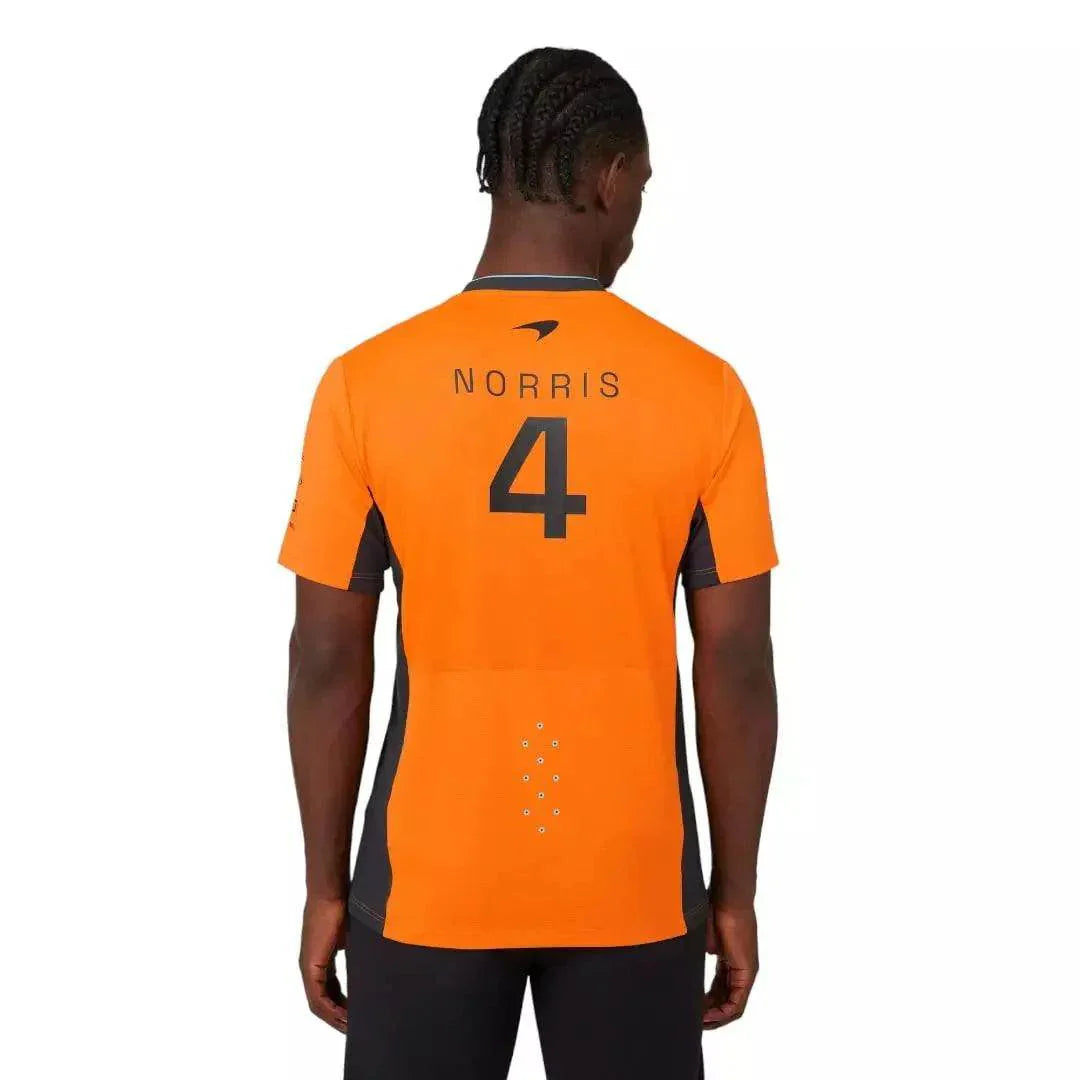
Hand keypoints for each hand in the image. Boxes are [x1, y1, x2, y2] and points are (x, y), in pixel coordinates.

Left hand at [300, 896, 347, 1031]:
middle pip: (323, 1002)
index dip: (342, 1005)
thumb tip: (373, 962)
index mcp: (321, 960)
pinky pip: (318, 997)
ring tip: (352, 1027)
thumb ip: (357, 951)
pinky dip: (331, 1010)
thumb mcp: (352, 936)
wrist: (331, 892)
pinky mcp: (310, 967)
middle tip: (355, 1027)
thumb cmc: (344, 906)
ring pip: (319, 1004)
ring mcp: (308, 968)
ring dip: (335, 1017)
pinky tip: (345, 1017)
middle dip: (339, 1016)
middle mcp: (310, 967)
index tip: (356, 1014)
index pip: (330, 990)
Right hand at [703, 905, 758, 1028]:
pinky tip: (708, 1017)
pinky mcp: (747, 973)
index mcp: (729, 961)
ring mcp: (746, 973)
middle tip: (693, 1021)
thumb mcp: (705, 940)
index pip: (718, 990)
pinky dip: (722, 1013)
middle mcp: (740, 971)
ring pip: (732, 1006)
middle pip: (726, 1002)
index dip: (705, 1003)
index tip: (691, 1009)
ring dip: (715, 1018)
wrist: (728, 899)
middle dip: (709, 1015)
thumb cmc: (715, 911)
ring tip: (698, 1023)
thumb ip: (702, 957)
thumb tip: (691, 968)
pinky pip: (737, 1002)